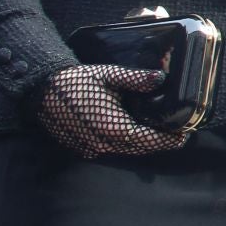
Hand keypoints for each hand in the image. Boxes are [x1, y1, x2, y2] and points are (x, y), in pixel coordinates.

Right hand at [37, 63, 186, 158]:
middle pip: (139, 148)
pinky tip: (132, 131)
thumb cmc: (77, 81)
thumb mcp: (110, 75)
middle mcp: (102, 143)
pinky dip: (125, 143)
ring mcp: (91, 148)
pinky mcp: (82, 147)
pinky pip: (110, 149)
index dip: (167, 140)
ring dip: (142, 144)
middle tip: (176, 133)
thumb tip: (160, 78)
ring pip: (125, 150)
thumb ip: (136, 79)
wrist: (42, 90)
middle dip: (158, 142)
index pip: (148, 140)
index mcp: (112, 128)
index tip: (183, 135)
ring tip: (158, 133)